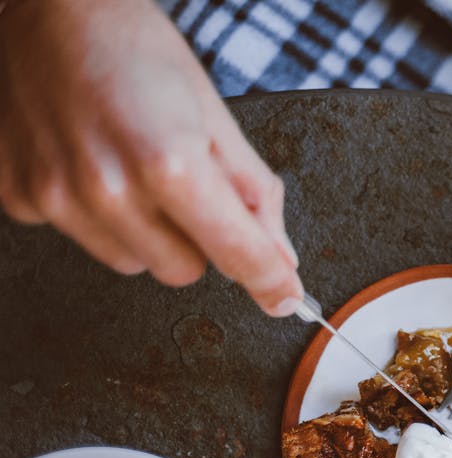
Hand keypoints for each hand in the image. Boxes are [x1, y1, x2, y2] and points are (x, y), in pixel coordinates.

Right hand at [0, 0, 302, 315]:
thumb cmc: (133, 47)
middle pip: (184, 271)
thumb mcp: (211, 113)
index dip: (271, 281)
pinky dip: (96, 213)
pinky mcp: (19, 197)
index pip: (236, 253)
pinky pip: (82, 237)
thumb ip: (253, 193)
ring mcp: (57, 197)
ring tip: (131, 165)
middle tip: (183, 183)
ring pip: (133, 262)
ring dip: (146, 232)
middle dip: (198, 239)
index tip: (286, 296)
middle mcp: (107, 188)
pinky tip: (89, 160)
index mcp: (167, 162)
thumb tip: (281, 257)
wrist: (46, 8)